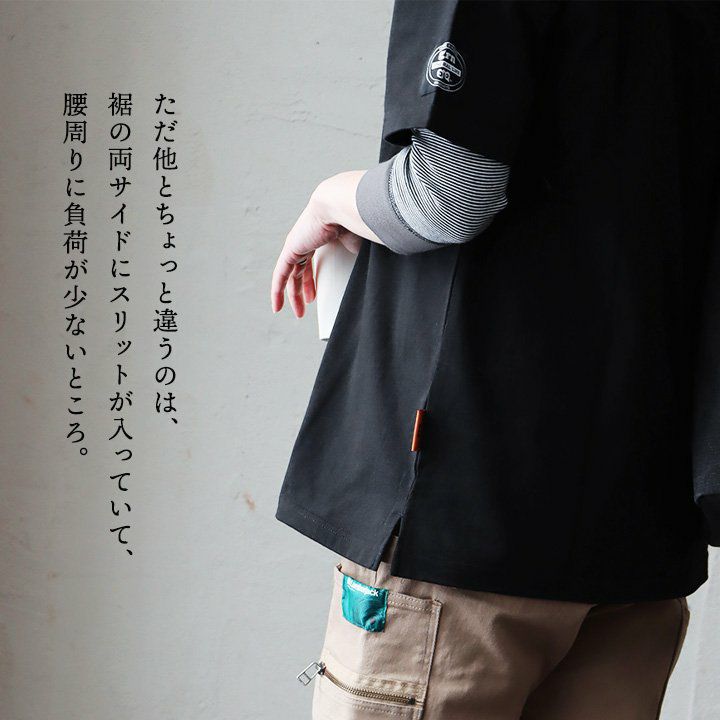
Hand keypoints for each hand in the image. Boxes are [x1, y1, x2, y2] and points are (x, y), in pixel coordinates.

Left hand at [271, 175, 367, 317]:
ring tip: (298, 313)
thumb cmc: (351, 219)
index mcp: (318, 237)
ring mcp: (295, 245)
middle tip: (305, 308)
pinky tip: (277, 305)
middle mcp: (304, 240)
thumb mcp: (355, 243)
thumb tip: (359, 268)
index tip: (315, 296)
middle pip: (299, 271)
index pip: (310, 263)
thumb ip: (353, 255)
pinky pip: (280, 275)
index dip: (312, 281)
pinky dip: (277, 291)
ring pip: (290, 276)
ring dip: (293, 296)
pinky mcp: (290, 250)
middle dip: (302, 291)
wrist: (341, 206)